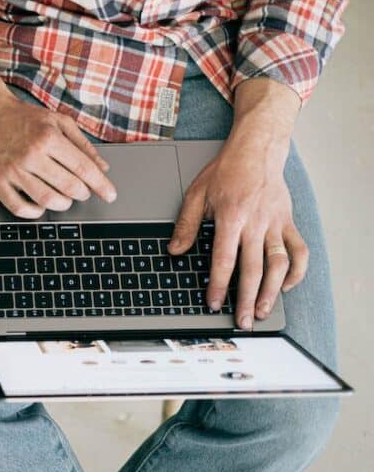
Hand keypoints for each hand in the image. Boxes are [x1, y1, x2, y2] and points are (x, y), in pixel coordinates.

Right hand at [0, 44, 115, 217]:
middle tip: (82, 192)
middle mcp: (31, 154)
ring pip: (46, 200)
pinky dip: (35, 212)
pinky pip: (19, 208)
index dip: (100, 185)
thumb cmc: (23, 117)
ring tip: (63, 198)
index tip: (110, 195)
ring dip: (62, 204)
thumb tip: (102, 167)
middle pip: (68, 187)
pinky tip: (40, 205)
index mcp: (49, 137)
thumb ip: (82, 144)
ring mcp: (12, 169)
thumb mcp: (57, 121)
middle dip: (82, 193)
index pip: (83, 168)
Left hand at [168, 78, 305, 328]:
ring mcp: (275, 223)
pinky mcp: (288, 222)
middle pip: (252, 268)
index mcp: (231, 217)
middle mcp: (256, 223)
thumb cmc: (225, 171)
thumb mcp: (196, 194)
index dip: (219, 284)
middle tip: (241, 321)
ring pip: (278, 264)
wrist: (256, 150)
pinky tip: (286, 286)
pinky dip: (296, 271)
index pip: (224, 259)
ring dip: (271, 291)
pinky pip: (298, 250)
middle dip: (245, 298)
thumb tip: (174, 251)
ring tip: (261, 311)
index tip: (214, 303)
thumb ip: (186, 225)